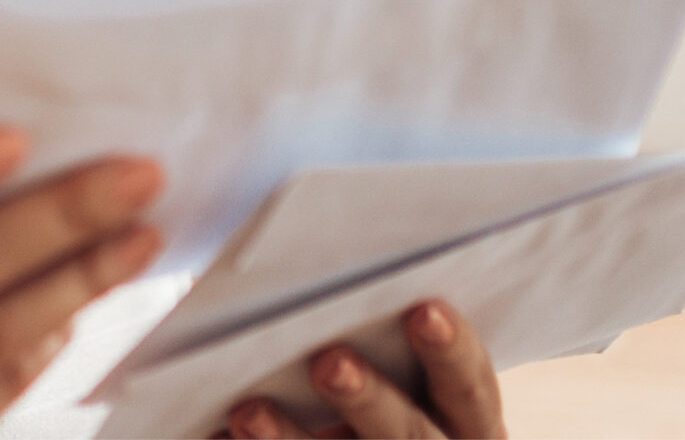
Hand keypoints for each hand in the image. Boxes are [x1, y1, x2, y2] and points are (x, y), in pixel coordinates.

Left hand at [222, 301, 505, 438]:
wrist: (360, 434)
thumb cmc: (384, 382)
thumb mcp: (402, 362)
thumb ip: (379, 323)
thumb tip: (319, 264)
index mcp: (467, 420)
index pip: (469, 385)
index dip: (450, 350)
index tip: (423, 310)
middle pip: (407, 433)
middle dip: (367, 398)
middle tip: (328, 361)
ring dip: (292, 439)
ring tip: (248, 411)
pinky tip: (215, 434)